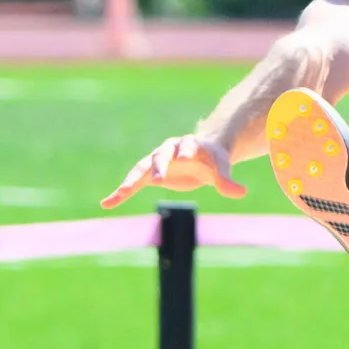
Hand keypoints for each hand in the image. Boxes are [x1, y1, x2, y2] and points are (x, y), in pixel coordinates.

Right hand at [101, 134, 246, 208]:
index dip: (184, 150)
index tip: (183, 157)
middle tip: (157, 179)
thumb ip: (227, 181)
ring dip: (132, 180)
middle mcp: (170, 150)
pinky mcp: (149, 175)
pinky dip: (121, 193)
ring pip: (142, 168)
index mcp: (190, 145)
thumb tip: (242, 193)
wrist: (201, 158)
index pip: (186, 145)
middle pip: (161, 155)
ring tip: (122, 193)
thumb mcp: (221, 169)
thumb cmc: (213, 160)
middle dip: (159, 165)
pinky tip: (107, 204)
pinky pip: (133, 184)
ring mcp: (157, 162)